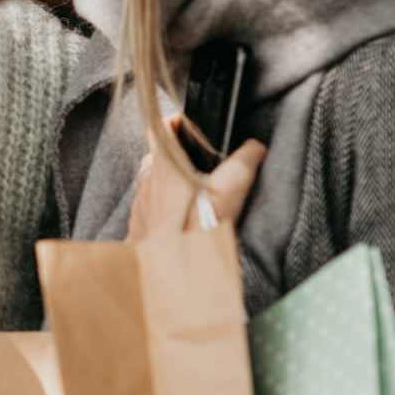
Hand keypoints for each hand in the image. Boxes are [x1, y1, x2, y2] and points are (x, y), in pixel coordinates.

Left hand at [128, 118, 265, 240]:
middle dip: (180, 157)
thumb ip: (243, 163)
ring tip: (197, 196)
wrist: (168, 273)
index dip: (175, 121)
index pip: (159, 127)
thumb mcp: (228, 191)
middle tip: (203, 165)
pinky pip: (151, 209)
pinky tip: (185, 222)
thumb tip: (256, 147)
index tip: (190, 125)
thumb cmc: (195, 231)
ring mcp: (140, 205)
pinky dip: (166, 209)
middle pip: (159, 156)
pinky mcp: (139, 227)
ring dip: (172, 185)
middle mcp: (145, 181)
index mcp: (162, 164)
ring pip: (154, 184)